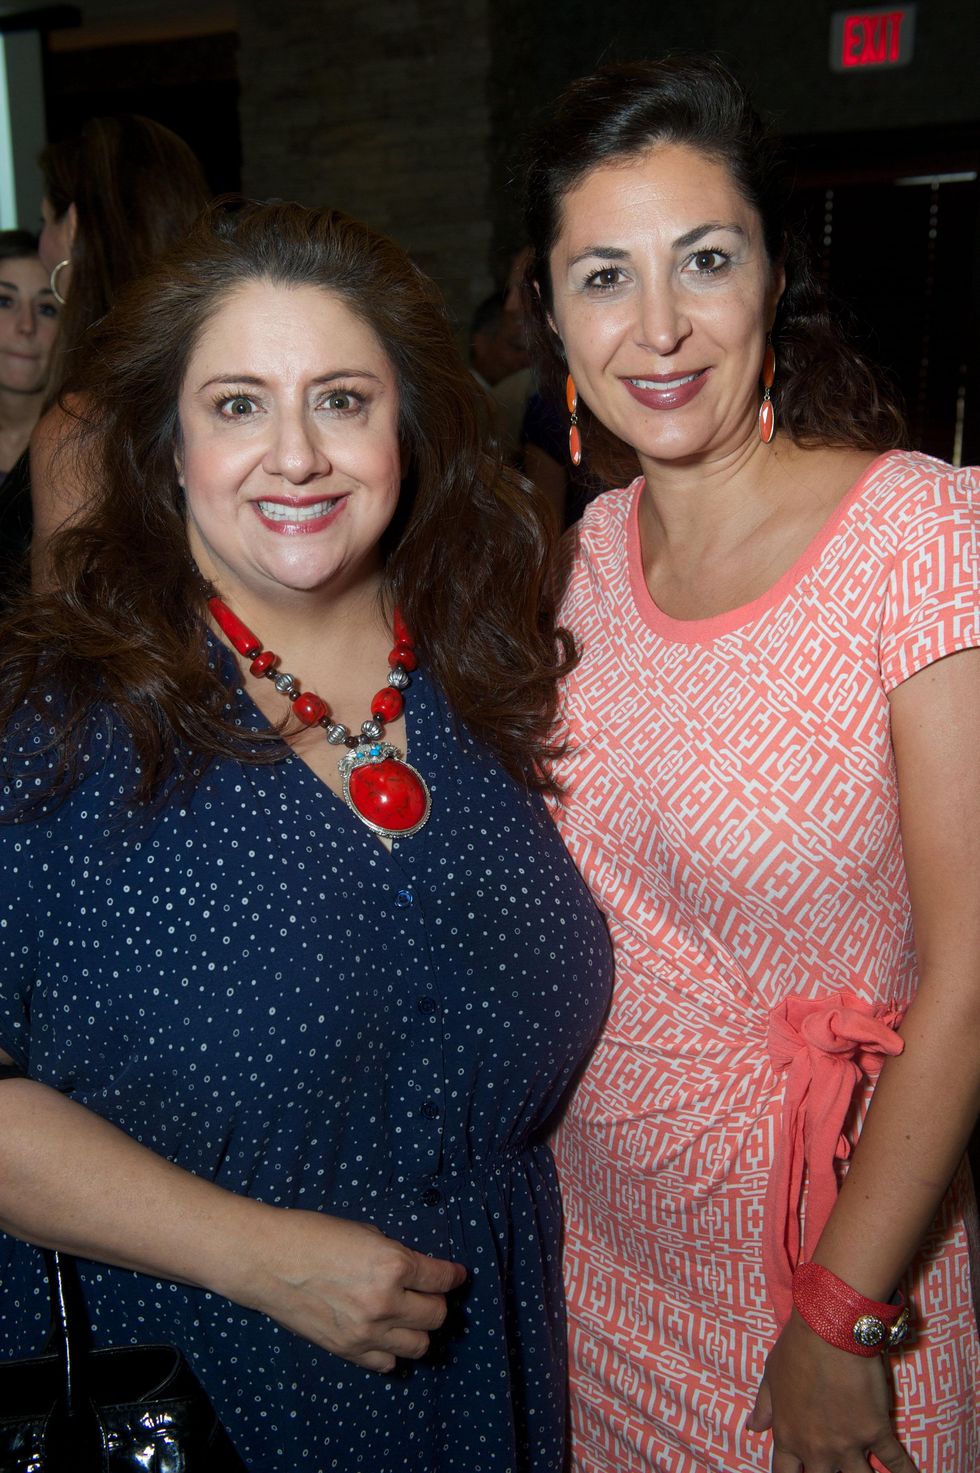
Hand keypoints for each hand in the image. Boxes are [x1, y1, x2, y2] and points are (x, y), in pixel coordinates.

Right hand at [227, 1207, 467, 1371]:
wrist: (268, 1261)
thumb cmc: (313, 1236)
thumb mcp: (365, 1233)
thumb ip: (394, 1254)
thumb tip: (414, 1270)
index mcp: (393, 1265)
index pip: (441, 1278)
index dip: (453, 1276)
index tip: (457, 1275)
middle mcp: (386, 1302)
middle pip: (436, 1315)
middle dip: (437, 1301)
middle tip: (429, 1293)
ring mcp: (367, 1331)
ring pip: (419, 1345)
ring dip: (419, 1329)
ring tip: (410, 1316)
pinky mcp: (348, 1350)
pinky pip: (387, 1363)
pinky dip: (392, 1350)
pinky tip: (386, 1335)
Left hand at [747, 1311, 918, 1472]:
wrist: (829, 1330)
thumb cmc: (796, 1348)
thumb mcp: (771, 1376)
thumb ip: (764, 1407)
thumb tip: (753, 1428)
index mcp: (788, 1436)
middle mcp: (817, 1449)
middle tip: (833, 1469)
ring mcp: (848, 1444)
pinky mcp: (876, 1432)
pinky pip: (896, 1463)